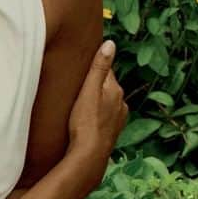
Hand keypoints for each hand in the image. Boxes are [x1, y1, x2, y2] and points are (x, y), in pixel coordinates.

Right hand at [67, 39, 128, 181]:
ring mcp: (118, 118)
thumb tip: (110, 43)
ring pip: (106, 103)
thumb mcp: (89, 91)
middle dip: (94, 86)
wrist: (89, 155)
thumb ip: (99, 67)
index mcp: (115, 89)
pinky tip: (86, 121)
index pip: (105, 71)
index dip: (92, 69)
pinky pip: (104, 118)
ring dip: (96, 102)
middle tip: (76, 88)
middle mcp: (121, 103)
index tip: (81, 68)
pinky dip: (97, 116)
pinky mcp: (112, 132)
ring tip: (79, 106)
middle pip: (106, 87)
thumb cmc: (85, 122)